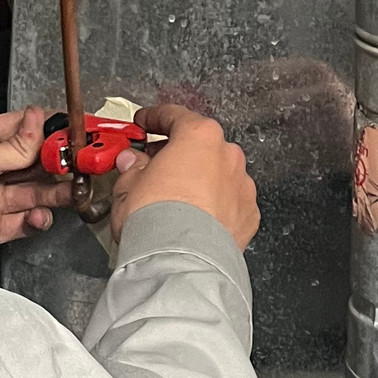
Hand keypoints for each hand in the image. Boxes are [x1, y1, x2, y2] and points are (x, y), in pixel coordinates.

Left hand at [0, 107, 61, 269]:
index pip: (20, 129)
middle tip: (77, 165)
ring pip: (33, 191)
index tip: (72, 133)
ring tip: (71, 192)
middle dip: (56, 162)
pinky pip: (23, 221)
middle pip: (31, 161)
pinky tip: (41, 216)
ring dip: (54, 191)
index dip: (47, 130)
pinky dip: (37, 219)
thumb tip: (39, 123)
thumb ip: (13, 148)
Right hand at [110, 102, 258, 250]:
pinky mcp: (249, 215)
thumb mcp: (128, 186)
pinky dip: (216, 206)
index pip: (176, 116)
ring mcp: (242, 185)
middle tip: (154, 164)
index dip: (155, 118)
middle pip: (201, 145)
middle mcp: (227, 155)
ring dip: (200, 179)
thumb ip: (132, 168)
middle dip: (178, 152)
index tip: (144, 122)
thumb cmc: (155, 218)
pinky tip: (197, 219)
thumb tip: (132, 163)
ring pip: (219, 174)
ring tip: (177, 198)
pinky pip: (230, 202)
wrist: (181, 261)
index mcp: (199, 137)